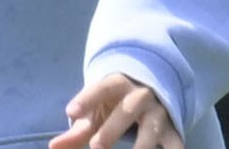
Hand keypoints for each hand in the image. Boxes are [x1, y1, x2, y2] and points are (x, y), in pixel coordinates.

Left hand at [49, 73, 183, 148]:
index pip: (102, 88)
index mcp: (118, 84)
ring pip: (152, 128)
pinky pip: (175, 143)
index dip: (87, 99)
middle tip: (96, 147)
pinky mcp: (173, 129)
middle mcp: (141, 95)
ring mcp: (159, 112)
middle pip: (126, 110)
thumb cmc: (116, 104)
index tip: (70, 112)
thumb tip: (53, 147)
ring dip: (142, 146)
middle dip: (111, 129)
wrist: (153, 88)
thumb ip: (77, 131)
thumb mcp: (97, 111)